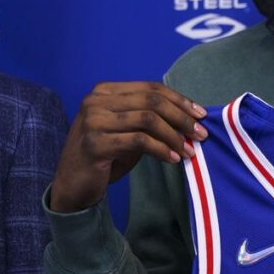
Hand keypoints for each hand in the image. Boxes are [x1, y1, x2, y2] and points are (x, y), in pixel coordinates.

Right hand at [50, 82, 207, 212]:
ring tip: (189, 151)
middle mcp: (96, 101)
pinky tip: (173, 159)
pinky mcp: (95, 143)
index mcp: (105, 91)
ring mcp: (93, 121)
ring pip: (148, 119)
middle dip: (182, 118)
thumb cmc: (107, 156)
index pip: (151, 88)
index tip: (201, 115)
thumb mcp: (129, 130)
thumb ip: (151, 118)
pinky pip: (139, 141)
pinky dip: (162, 150)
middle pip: (152, 101)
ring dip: (175, 136)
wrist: (73, 185)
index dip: (180, 100)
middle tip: (201, 134)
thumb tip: (191, 116)